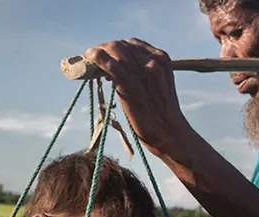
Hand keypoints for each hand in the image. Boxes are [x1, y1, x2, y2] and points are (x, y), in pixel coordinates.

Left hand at [84, 38, 193, 157]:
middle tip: (96, 56)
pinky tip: (90, 57)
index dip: (118, 47)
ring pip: (115, 51)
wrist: (168, 131)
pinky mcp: (129, 84)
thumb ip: (147, 73)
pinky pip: (109, 64)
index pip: (134, 45)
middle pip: (122, 45)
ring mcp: (140, 71)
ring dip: (99, 51)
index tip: (110, 55)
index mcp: (162, 59)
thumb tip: (126, 70)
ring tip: (91, 57)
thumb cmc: (163, 112)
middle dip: (106, 48)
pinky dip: (97, 58)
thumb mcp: (160, 84)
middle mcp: (152, 61)